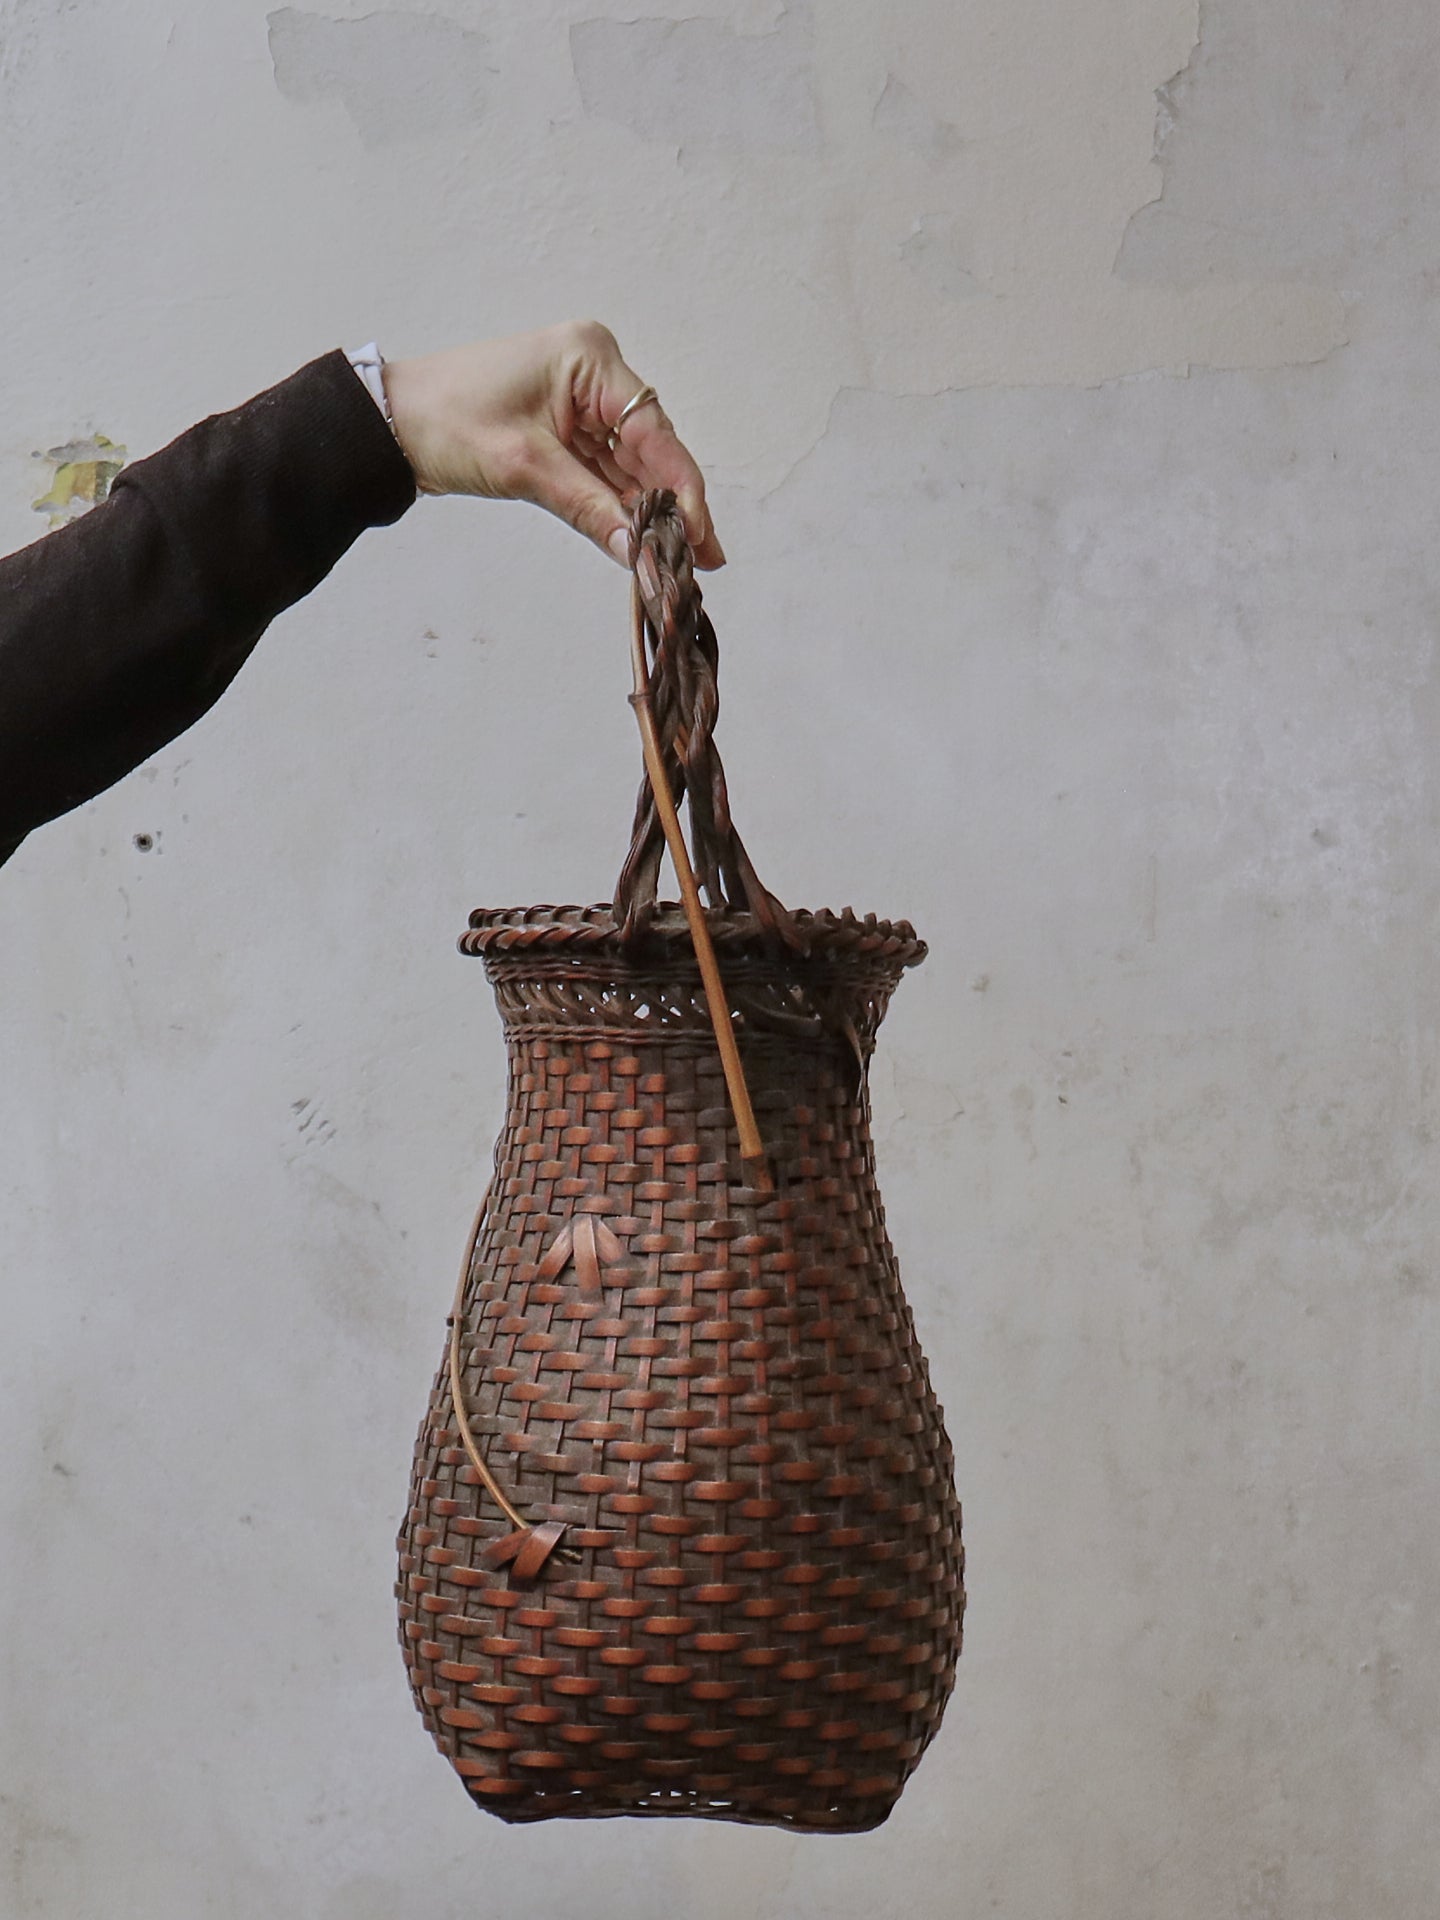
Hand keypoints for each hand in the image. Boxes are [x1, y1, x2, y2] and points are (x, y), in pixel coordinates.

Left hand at [380, 322, 723, 568]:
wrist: (390, 423)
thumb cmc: (446, 421)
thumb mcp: (524, 467)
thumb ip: (588, 509)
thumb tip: (638, 552)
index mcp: (589, 358)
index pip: (654, 431)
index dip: (681, 488)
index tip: (699, 535)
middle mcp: (594, 373)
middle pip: (650, 448)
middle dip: (672, 505)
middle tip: (702, 559)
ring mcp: (581, 400)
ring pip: (631, 465)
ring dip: (649, 511)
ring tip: (677, 560)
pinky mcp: (566, 427)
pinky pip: (605, 470)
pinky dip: (620, 505)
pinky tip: (641, 539)